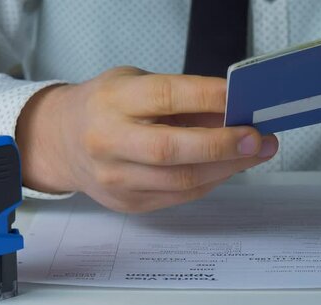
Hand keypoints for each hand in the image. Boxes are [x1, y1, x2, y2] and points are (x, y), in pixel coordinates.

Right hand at [16, 67, 277, 211]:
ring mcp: (115, 178)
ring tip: (255, 153)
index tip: (242, 97)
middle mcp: (109, 141)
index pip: (166, 98)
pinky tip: (227, 168)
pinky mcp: (126, 203)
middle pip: (173, 148)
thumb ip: (181, 97)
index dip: (209, 98)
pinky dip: (210, 181)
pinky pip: (180, 196)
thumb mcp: (135, 84)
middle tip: (259, 138)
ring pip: (182, 180)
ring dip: (227, 168)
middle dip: (223, 145)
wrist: (60, 142)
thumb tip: (234, 111)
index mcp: (112, 101)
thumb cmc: (106, 106)